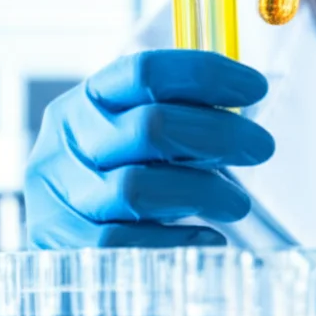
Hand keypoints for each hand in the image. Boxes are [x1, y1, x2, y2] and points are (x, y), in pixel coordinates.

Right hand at [25, 50, 274, 247]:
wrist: (54, 242)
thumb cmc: (114, 177)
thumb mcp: (134, 136)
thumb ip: (178, 117)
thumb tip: (245, 110)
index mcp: (88, 100)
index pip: (145, 73)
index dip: (206, 75)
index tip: (256, 88)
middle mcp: (67, 140)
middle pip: (149, 127)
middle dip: (218, 135)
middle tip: (262, 148)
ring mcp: (61, 193)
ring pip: (138, 188)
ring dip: (203, 193)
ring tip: (237, 205)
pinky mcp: (65, 243)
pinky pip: (127, 242)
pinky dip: (177, 239)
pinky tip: (210, 237)